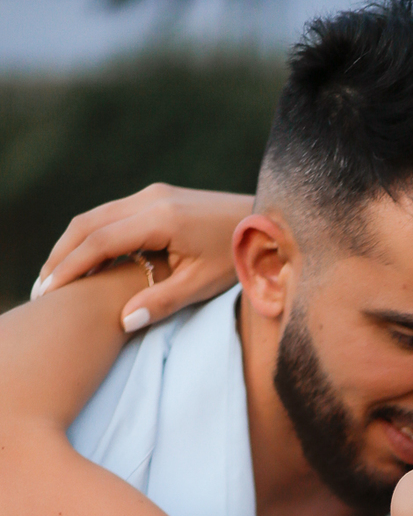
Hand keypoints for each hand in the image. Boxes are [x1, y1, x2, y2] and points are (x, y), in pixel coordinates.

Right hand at [32, 183, 251, 330]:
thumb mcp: (203, 285)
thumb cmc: (239, 259)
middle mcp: (150, 198)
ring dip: (72, 244)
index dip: (71, 267)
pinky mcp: (157, 198)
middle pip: (88, 223)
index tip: (50, 292)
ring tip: (56, 276)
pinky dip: (91, 237)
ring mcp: (152, 194)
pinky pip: (112, 215)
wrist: (266, 224)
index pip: (100, 242)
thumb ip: (163, 301)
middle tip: (42, 288)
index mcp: (160, 218)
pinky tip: (85, 261)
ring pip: (96, 215)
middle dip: (62, 255)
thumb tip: (124, 322)